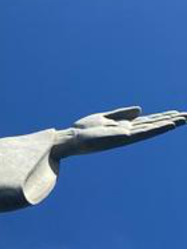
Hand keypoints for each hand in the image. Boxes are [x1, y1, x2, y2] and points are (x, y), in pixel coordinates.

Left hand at [52, 105, 184, 158]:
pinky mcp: (124, 137)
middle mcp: (129, 131)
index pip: (148, 121)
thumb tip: (141, 109)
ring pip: (153, 128)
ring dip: (169, 123)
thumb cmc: (85, 129)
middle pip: (155, 124)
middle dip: (171, 120)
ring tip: (185, 119)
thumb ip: (122, 113)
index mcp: (125, 126)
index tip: (177, 113)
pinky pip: (145, 132)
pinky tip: (170, 124)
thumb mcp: (105, 117)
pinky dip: (158, 128)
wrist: (72, 139)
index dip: (163, 117)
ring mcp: (128, 135)